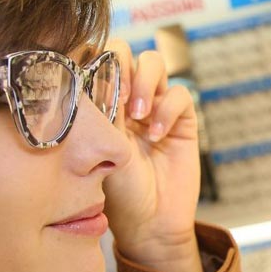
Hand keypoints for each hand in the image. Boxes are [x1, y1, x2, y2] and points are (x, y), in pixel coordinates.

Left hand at [102, 39, 202, 271]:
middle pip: (124, 49)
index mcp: (99, 100)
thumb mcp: (99, 148)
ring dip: (145, 81)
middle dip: (121, 63)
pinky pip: (179, 93)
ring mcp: (155, 105)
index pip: (94, 58)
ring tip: (138, 114)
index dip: (94, 59)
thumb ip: (99, 109)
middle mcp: (126, 97)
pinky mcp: (182, 118)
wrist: (148, 222)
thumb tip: (88, 72)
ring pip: (153, 62)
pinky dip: (167, 109)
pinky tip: (156, 135)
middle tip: (119, 96)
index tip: (90, 83)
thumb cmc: (115, 192)